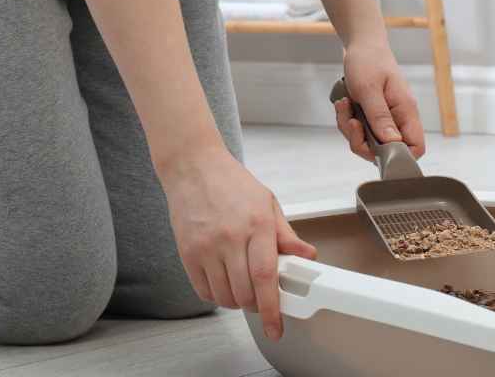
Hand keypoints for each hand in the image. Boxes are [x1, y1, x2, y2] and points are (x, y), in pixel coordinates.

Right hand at [159, 146, 316, 340]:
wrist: (193, 167)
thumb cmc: (232, 184)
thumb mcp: (268, 203)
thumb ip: (286, 235)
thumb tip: (307, 255)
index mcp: (257, 225)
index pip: (266, 276)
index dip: (272, 307)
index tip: (276, 327)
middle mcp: (230, 238)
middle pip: (244, 293)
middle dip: (257, 306)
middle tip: (263, 301)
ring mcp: (206, 247)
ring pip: (224, 296)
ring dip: (237, 302)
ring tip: (243, 287)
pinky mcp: (187, 253)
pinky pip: (204, 290)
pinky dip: (217, 295)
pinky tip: (224, 282)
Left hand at [334, 40, 425, 160]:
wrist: (361, 44)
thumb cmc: (368, 61)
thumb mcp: (369, 89)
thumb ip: (380, 117)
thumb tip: (392, 143)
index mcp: (406, 111)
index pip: (415, 146)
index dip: (399, 156)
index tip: (375, 148)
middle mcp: (398, 117)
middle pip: (387, 149)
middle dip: (362, 142)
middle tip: (352, 123)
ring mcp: (385, 117)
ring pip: (369, 142)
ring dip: (351, 130)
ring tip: (345, 107)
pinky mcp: (373, 116)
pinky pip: (360, 131)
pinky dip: (348, 122)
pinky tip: (344, 105)